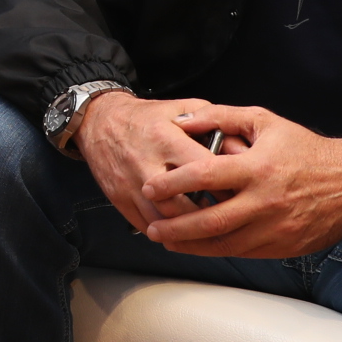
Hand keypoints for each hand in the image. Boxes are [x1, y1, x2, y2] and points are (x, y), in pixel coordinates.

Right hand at [70, 91, 229, 233]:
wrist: (98, 121)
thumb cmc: (145, 117)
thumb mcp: (182, 108)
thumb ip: (214, 124)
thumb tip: (243, 148)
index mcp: (165, 139)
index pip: (203, 169)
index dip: (227, 184)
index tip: (242, 192)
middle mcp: (146, 163)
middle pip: (182, 203)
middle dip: (209, 215)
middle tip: (228, 216)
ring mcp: (131, 185)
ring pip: (164, 220)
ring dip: (189, 228)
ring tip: (207, 226)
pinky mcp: (120, 200)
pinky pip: (147, 225)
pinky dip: (168, 233)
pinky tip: (183, 230)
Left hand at [134, 104, 341, 257]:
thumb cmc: (305, 149)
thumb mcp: (264, 121)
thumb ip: (220, 117)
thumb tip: (180, 120)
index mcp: (257, 168)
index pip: (204, 177)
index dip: (172, 183)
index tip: (150, 186)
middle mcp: (265, 201)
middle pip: (209, 220)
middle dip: (174, 226)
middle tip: (150, 227)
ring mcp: (275, 228)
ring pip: (224, 244)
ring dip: (190, 245)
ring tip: (166, 240)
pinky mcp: (283, 246)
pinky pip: (242, 252)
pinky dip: (216, 250)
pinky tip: (198, 245)